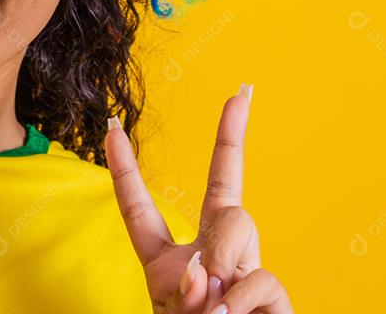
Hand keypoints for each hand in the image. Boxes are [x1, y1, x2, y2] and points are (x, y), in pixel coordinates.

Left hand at [104, 86, 292, 313]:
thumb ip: (179, 291)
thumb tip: (209, 268)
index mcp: (166, 261)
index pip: (140, 207)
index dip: (123, 167)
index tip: (111, 126)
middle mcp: (212, 256)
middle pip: (223, 188)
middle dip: (232, 132)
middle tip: (241, 91)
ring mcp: (246, 271)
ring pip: (237, 220)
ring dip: (222, 257)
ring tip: (213, 307)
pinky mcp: (274, 295)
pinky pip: (259, 276)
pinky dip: (239, 299)